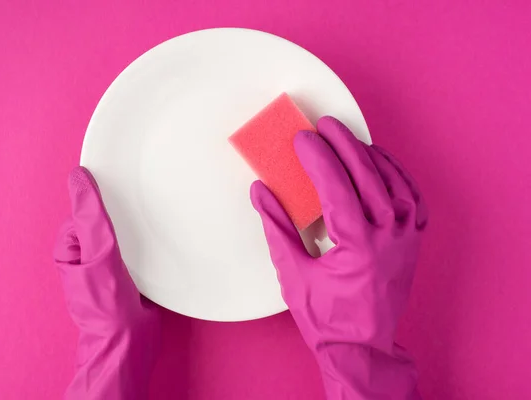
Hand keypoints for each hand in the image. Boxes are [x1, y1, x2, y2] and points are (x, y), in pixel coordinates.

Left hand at [54, 167, 160, 399]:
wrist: (130, 343)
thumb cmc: (107, 304)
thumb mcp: (99, 254)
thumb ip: (90, 217)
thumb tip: (78, 178)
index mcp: (71, 248)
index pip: (86, 210)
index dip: (104, 199)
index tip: (123, 187)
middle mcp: (88, 256)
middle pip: (107, 221)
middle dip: (124, 214)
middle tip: (143, 207)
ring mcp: (109, 266)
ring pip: (124, 234)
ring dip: (139, 229)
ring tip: (154, 221)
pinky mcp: (129, 275)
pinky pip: (137, 249)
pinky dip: (148, 244)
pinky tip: (160, 242)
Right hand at [251, 117, 426, 398]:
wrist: (362, 348)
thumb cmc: (327, 318)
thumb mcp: (293, 274)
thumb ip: (277, 228)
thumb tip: (261, 193)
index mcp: (356, 245)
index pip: (336, 188)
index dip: (318, 159)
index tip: (303, 139)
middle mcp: (386, 238)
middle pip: (367, 177)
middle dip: (344, 145)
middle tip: (326, 125)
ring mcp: (404, 239)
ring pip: (394, 184)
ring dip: (371, 157)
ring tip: (350, 139)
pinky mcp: (411, 243)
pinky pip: (413, 200)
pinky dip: (398, 176)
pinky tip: (382, 164)